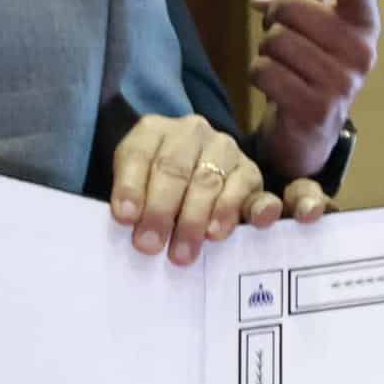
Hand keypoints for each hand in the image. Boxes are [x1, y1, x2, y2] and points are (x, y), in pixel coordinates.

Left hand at [108, 114, 280, 263]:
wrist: (191, 177)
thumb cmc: (153, 187)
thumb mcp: (132, 182)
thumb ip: (130, 197)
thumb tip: (130, 218)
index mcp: (154, 131)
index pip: (139, 155)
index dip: (131, 187)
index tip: (124, 218)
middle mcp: (192, 133)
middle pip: (175, 169)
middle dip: (161, 211)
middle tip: (151, 245)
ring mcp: (226, 150)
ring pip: (210, 183)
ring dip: (196, 220)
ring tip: (184, 251)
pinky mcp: (252, 175)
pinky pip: (257, 193)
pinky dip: (259, 209)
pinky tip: (254, 223)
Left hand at [247, 0, 379, 181]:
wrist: (311, 128)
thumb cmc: (307, 56)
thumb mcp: (303, 16)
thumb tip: (260, 2)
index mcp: (363, 22)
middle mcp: (362, 51)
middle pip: (291, 9)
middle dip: (275, 18)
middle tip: (284, 35)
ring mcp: (342, 82)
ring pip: (275, 41)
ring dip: (266, 50)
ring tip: (284, 65)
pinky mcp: (317, 109)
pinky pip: (264, 72)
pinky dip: (259, 75)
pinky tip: (276, 86)